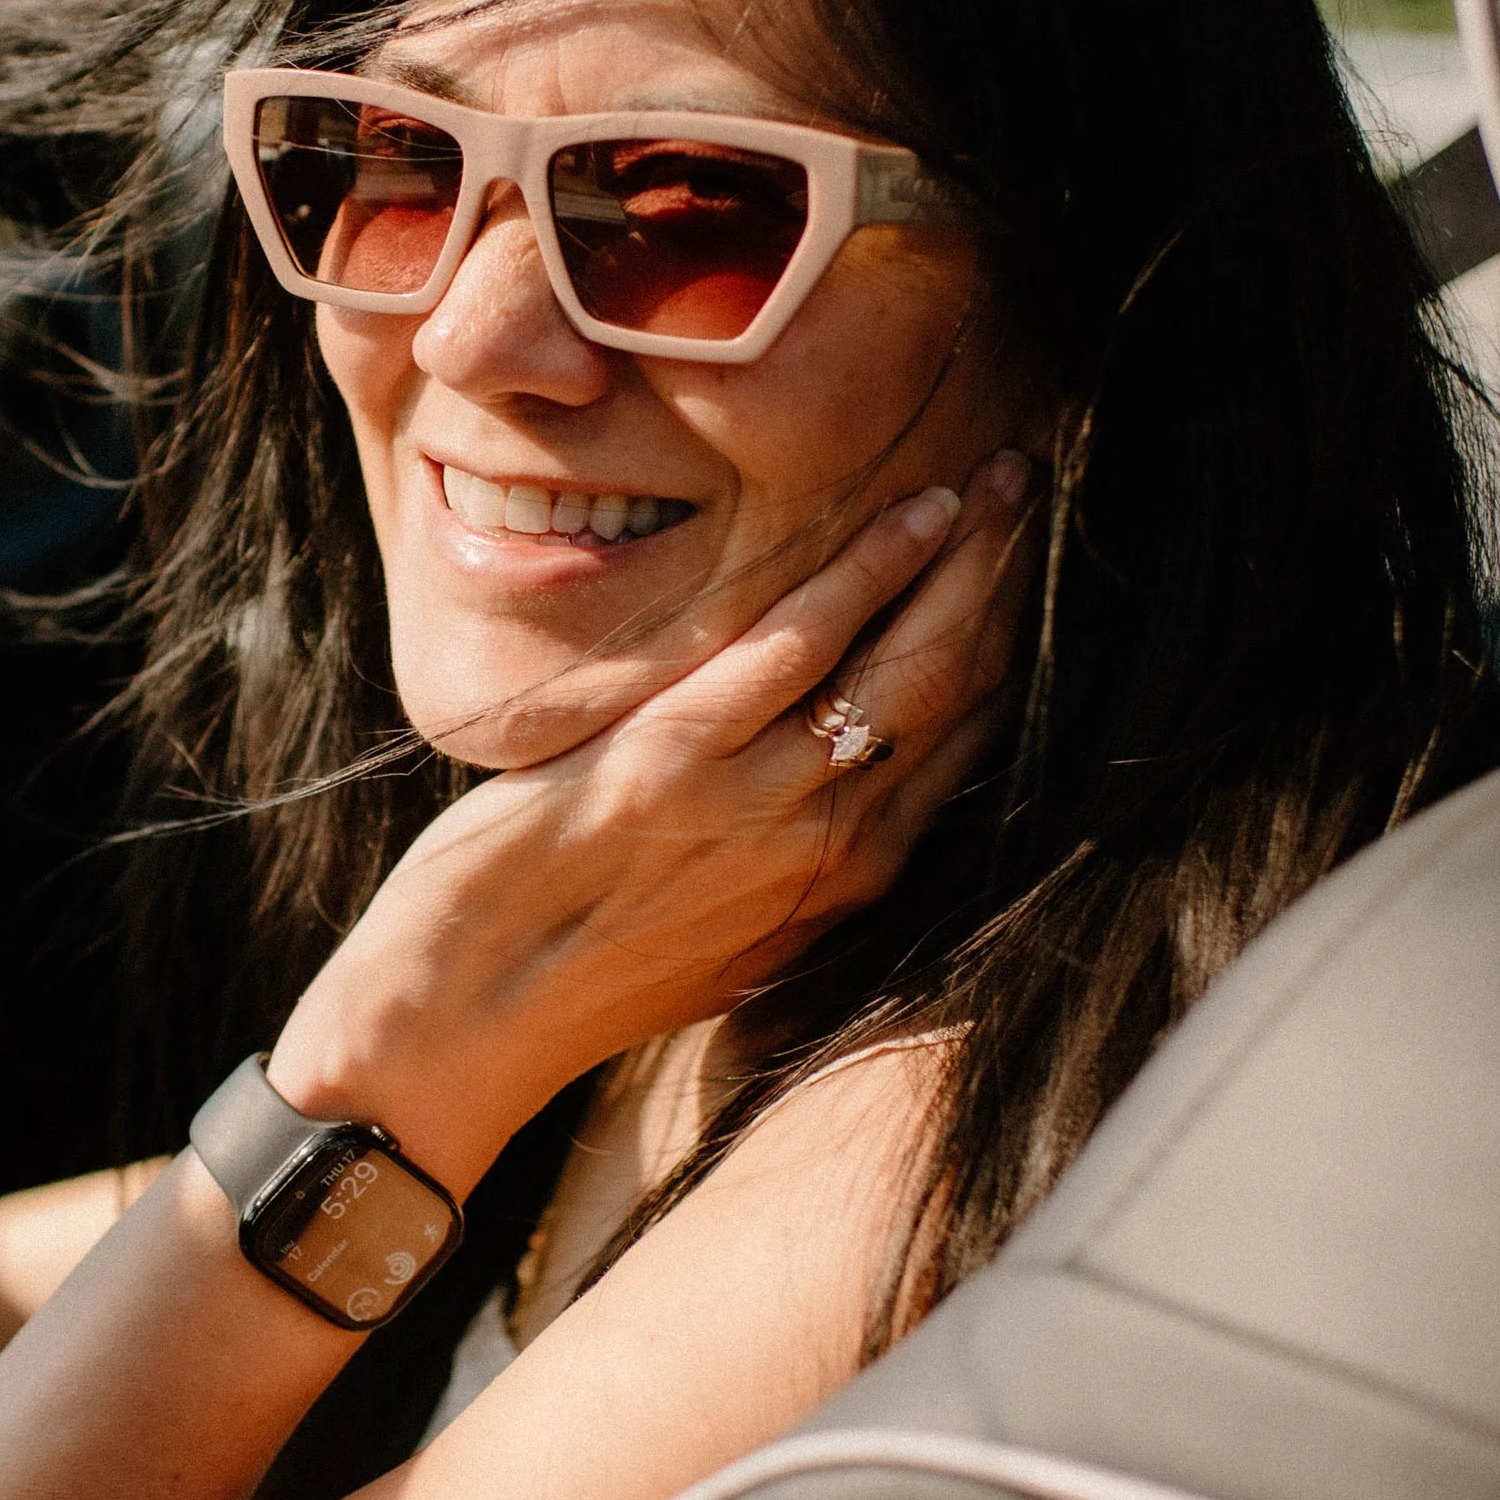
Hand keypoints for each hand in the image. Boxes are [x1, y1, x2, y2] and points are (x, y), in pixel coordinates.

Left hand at [270, 450, 1034, 1190]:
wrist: (466, 1022)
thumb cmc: (571, 968)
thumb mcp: (718, 926)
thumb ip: (780, 855)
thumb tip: (818, 782)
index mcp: (846, 885)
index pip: (966, 744)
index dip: (1008, 642)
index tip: (1026, 562)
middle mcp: (832, 851)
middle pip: (961, 693)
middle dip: (1009, 580)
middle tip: (1033, 483)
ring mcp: (762, 808)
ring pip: (911, 664)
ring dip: (967, 558)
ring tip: (1002, 477)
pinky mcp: (677, 766)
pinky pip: (801, 649)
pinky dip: (868, 572)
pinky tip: (912, 513)